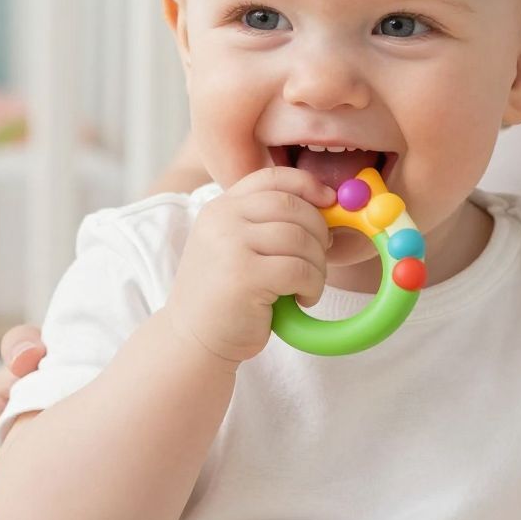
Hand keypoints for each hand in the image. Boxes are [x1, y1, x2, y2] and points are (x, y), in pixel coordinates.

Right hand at [167, 165, 334, 365]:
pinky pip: (300, 269)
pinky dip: (312, 286)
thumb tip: (323, 206)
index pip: (271, 178)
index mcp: (220, 208)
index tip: (328, 200)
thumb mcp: (234, 249)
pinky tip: (303, 300)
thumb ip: (264, 225)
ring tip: (308, 285)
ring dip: (317, 265)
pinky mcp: (244, 276)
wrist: (192, 341)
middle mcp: (222, 219)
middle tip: (319, 259)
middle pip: (292, 206)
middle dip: (318, 232)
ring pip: (300, 238)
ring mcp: (231, 245)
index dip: (307, 184)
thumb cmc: (224, 299)